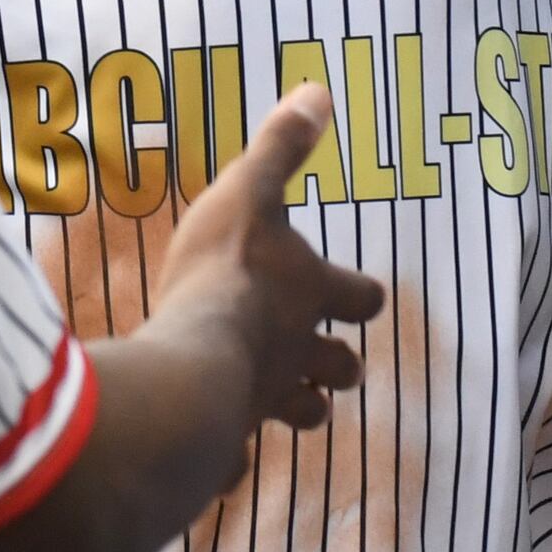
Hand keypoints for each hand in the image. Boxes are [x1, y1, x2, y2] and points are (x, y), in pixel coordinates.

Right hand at [155, 87, 385, 435]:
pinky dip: (235, 458)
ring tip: (285, 401)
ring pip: (302, 414)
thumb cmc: (224, 273)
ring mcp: (263, 404)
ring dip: (299, 407)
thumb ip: (281, 149)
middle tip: (328, 356)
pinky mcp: (224, 442)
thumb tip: (321, 92)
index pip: (362, 299)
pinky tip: (226, 457)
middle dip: (339, 363)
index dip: (362, 295)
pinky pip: (237, 459)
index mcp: (310, 297)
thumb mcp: (250, 193)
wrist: (189, 366)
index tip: (362, 294)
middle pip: (341, 368)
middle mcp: (297, 356)